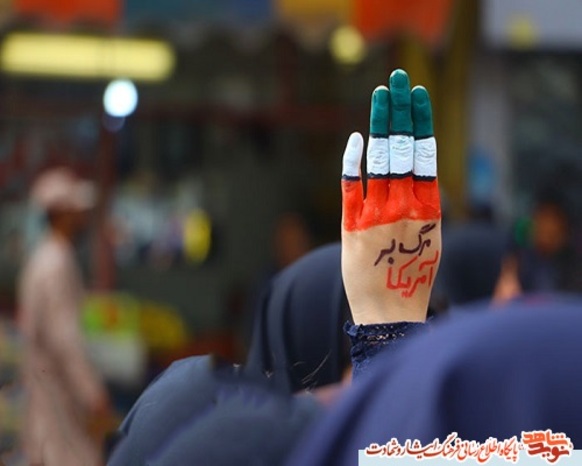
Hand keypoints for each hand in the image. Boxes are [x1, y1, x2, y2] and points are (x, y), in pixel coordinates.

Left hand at [341, 69, 440, 324]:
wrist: (388, 313)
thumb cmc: (411, 279)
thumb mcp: (430, 240)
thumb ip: (425, 207)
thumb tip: (423, 178)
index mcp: (428, 209)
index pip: (425, 154)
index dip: (419, 122)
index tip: (416, 95)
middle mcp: (404, 207)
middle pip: (402, 149)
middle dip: (399, 111)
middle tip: (396, 78)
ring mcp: (376, 215)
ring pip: (380, 160)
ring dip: (380, 124)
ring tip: (381, 95)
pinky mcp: (351, 227)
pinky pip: (351, 187)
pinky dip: (353, 162)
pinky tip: (356, 138)